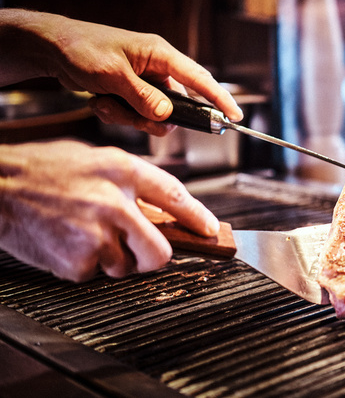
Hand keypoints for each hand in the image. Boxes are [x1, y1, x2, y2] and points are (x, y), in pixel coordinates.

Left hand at [0, 9, 242, 134]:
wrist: (50, 48)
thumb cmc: (81, 49)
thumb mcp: (112, 75)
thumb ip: (143, 97)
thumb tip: (168, 116)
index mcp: (160, 54)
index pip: (199, 78)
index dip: (219, 99)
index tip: (235, 117)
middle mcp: (156, 68)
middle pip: (176, 105)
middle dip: (157, 118)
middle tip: (141, 121)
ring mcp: (144, 81)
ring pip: (154, 113)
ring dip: (131, 117)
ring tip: (106, 103)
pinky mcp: (131, 91)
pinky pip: (136, 114)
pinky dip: (118, 114)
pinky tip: (99, 100)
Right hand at [0, 140, 219, 281]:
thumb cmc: (44, 169)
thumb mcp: (96, 160)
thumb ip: (131, 183)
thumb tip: (161, 210)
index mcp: (122, 171)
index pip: (174, 196)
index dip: (197, 216)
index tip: (209, 230)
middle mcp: (115, 204)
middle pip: (160, 253)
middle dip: (153, 256)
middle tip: (141, 249)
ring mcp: (96, 236)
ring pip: (126, 267)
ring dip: (112, 258)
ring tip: (85, 232)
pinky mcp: (76, 262)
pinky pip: (95, 274)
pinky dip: (84, 265)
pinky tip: (68, 241)